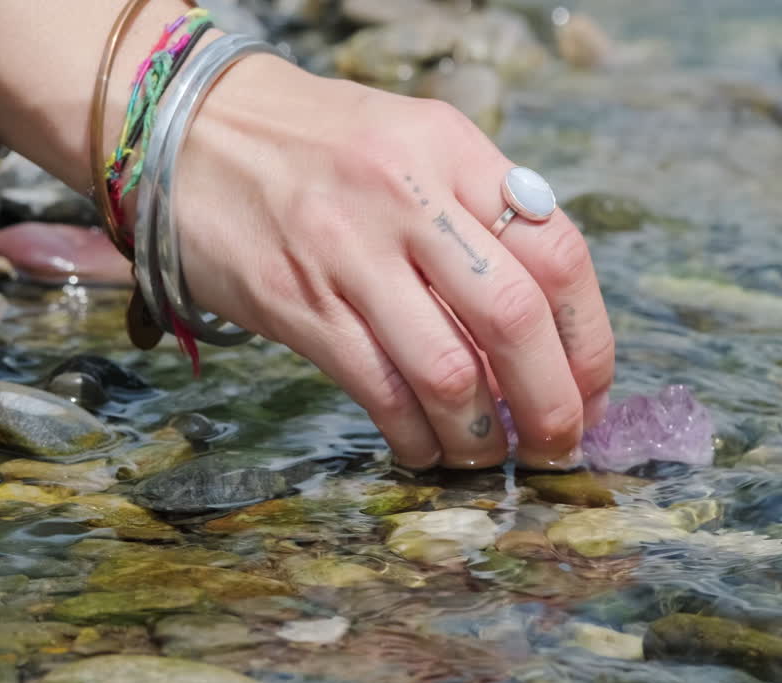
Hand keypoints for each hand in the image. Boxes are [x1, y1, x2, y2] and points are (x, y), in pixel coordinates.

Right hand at [170, 54, 614, 470]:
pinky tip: (427, 448)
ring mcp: (349, 253)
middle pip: (514, 319)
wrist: (190, 130)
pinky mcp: (298, 304)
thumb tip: (548, 326)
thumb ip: (483, 211)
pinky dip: (416, 437)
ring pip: (447, 370)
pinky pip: (378, 391)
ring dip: (482, 434)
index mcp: (454, 150)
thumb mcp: (417, 142)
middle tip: (558, 442)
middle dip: (551, 401)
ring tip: (491, 454)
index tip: (592, 389)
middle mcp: (407, 197)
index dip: (590, 338)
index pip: (560, 252)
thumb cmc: (321, 145)